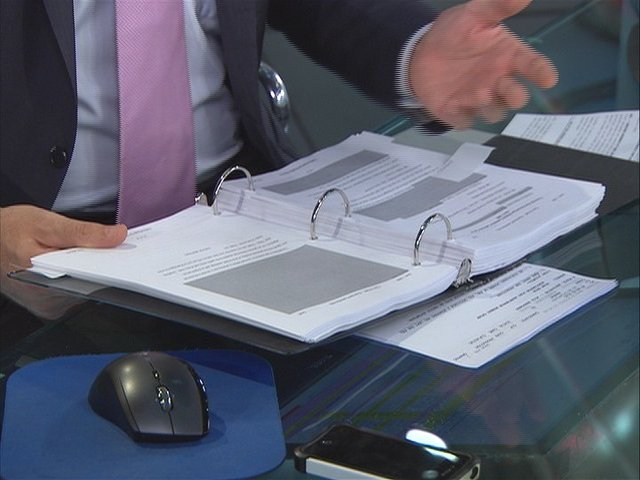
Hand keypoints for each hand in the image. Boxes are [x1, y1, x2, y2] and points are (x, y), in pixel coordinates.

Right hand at [0, 205, 126, 318]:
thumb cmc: (10, 230)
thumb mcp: (46, 223)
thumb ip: (83, 232)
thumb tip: (117, 235)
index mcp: (43, 276)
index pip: (91, 278)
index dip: (113, 268)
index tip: (131, 258)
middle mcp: (46, 298)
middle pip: (91, 287)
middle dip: (107, 270)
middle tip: (120, 253)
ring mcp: (48, 306)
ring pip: (86, 292)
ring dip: (96, 275)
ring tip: (101, 258)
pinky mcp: (48, 307)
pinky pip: (77, 295)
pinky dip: (85, 280)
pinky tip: (86, 267)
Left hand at [409, 0, 557, 128]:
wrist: (422, 53)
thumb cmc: (455, 34)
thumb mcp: (474, 14)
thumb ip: (497, 6)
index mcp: (508, 56)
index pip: (533, 65)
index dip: (542, 72)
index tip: (548, 79)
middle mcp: (498, 81)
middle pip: (516, 97)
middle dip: (516, 95)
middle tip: (506, 86)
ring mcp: (479, 99)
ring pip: (494, 112)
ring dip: (489, 106)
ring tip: (479, 94)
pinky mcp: (458, 112)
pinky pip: (465, 120)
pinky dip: (462, 116)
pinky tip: (454, 106)